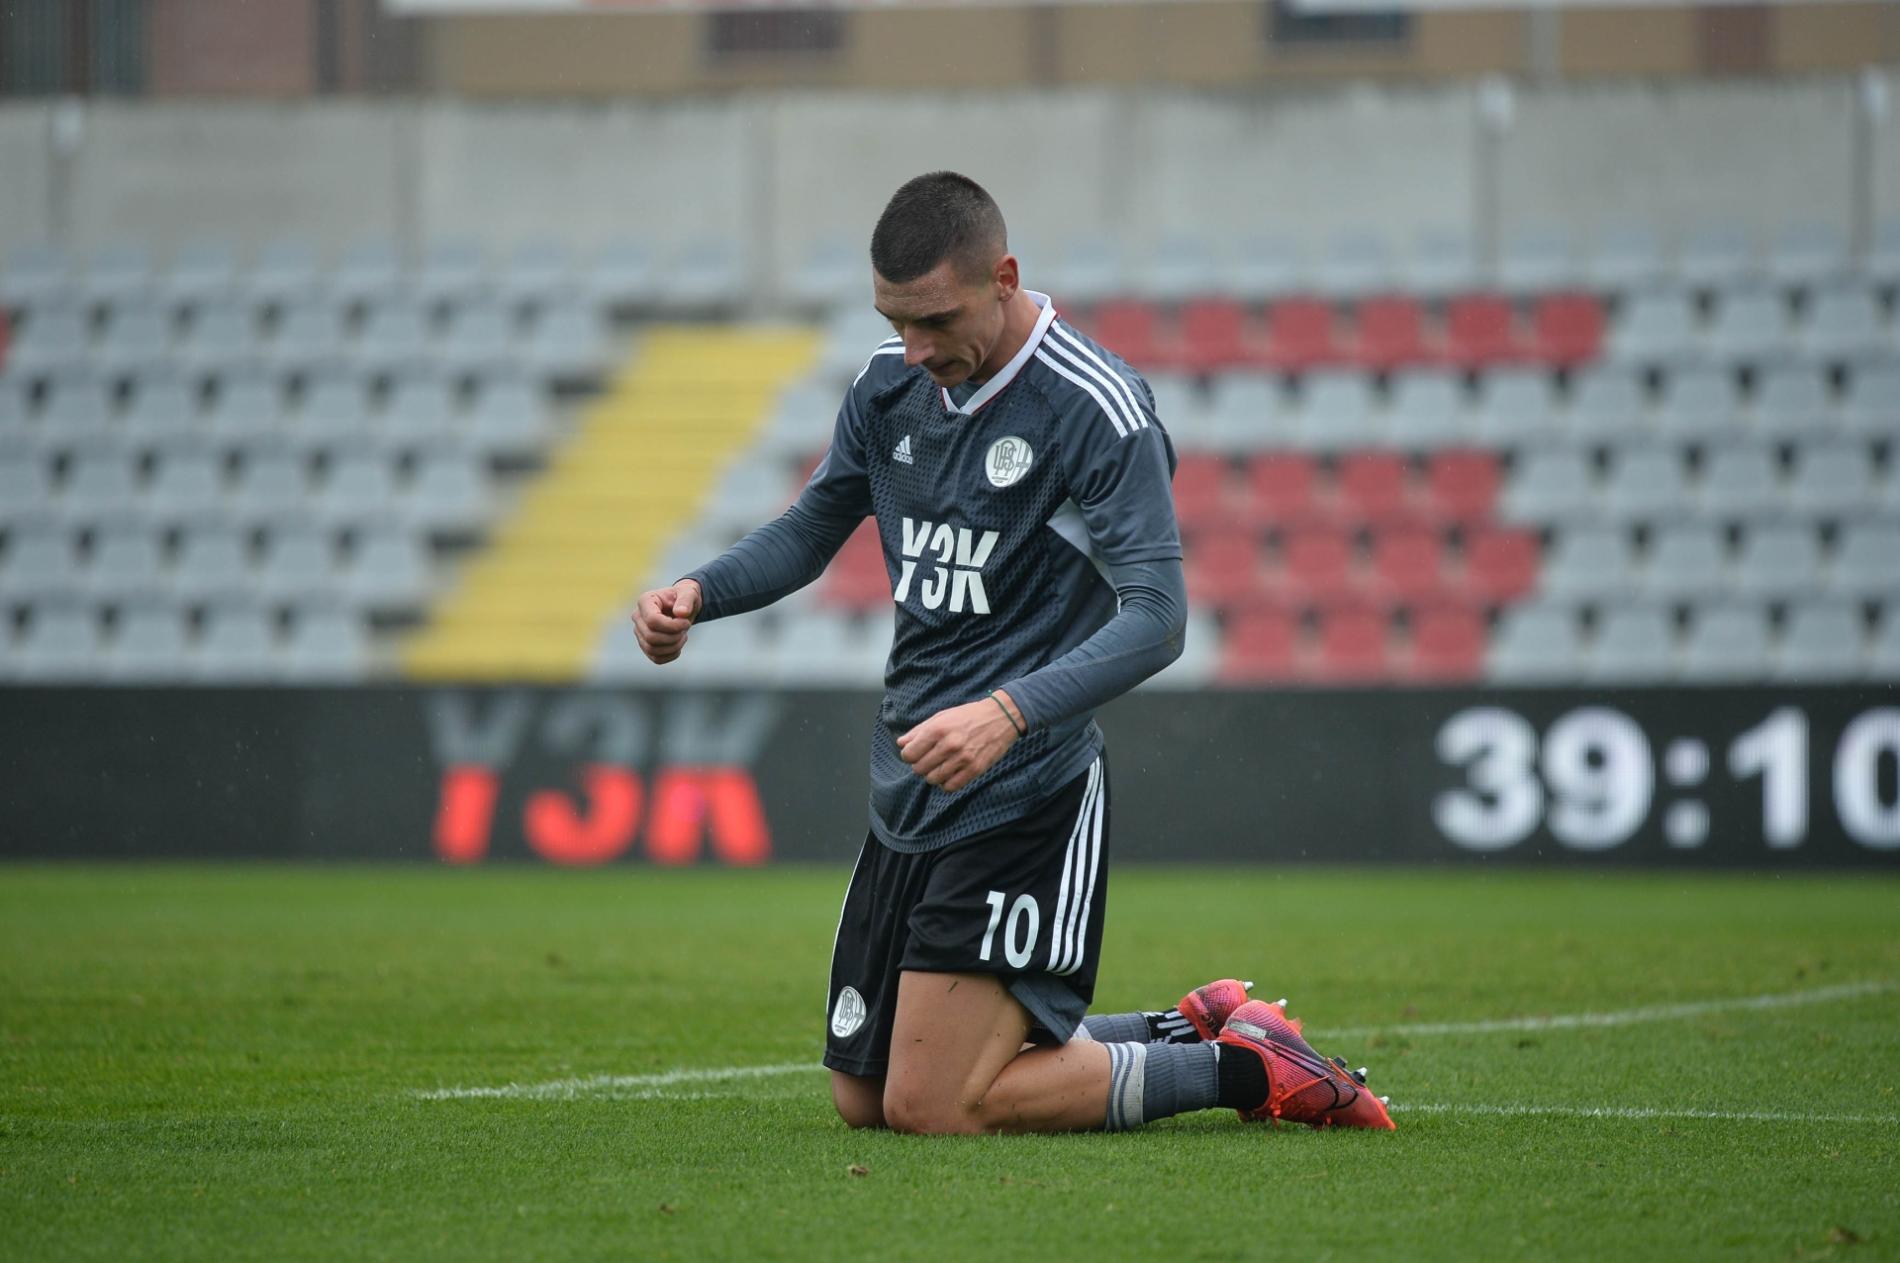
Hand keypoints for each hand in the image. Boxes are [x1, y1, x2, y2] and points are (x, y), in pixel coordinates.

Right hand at [632, 580, 701, 664]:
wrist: (683, 607)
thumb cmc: (684, 597)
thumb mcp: (689, 593)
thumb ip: (686, 600)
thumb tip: (681, 613)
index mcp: (645, 601)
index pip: (652, 621)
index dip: (672, 626)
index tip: (687, 622)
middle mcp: (638, 617)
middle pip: (651, 637)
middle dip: (674, 637)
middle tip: (686, 629)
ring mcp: (639, 632)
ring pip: (652, 650)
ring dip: (674, 646)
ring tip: (683, 636)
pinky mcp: (645, 645)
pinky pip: (656, 658)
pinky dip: (671, 655)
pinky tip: (678, 644)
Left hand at [896, 691, 1023, 792]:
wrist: (1001, 717)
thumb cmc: (969, 716)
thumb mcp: (942, 716)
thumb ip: (919, 730)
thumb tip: (901, 743)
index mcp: (938, 729)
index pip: (909, 754)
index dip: (909, 755)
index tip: (915, 753)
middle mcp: (949, 745)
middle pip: (919, 769)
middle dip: (920, 765)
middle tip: (929, 759)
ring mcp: (963, 758)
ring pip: (933, 779)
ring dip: (933, 775)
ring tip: (940, 766)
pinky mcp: (975, 769)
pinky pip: (950, 787)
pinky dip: (946, 784)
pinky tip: (949, 774)